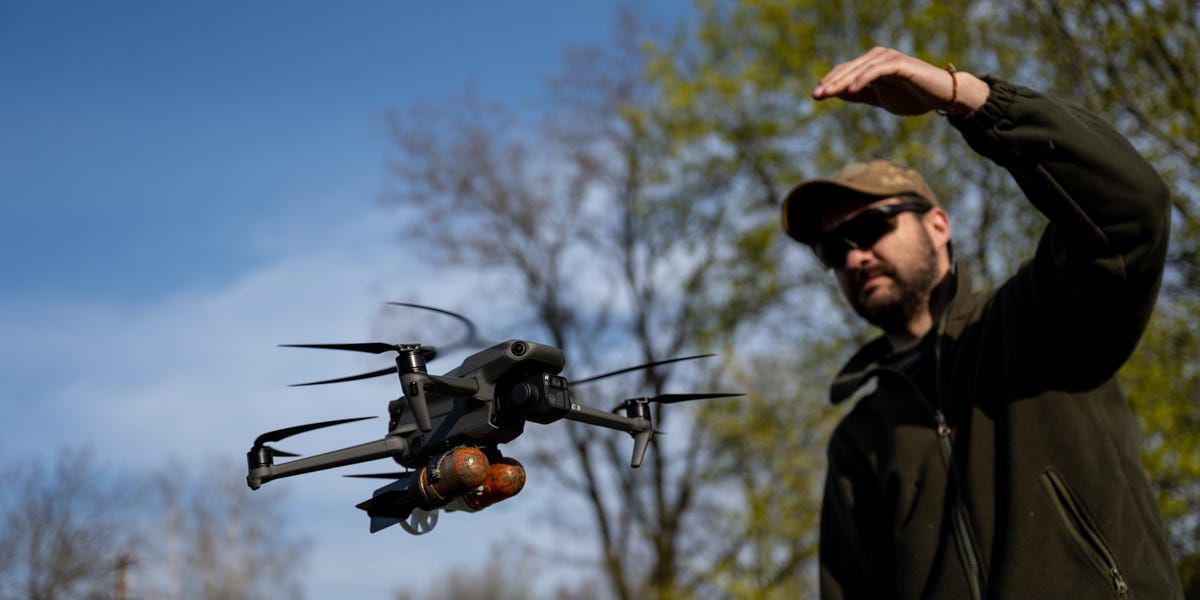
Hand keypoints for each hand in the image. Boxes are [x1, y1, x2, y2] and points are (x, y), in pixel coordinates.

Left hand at [812, 47, 988, 115]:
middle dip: (831, 82)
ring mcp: (888, 58)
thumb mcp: (880, 99)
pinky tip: (850, 90)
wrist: (941, 96)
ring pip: (859, 69)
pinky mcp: (900, 63)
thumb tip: (837, 93)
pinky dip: (862, 79)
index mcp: (871, 65)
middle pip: (848, 69)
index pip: (845, 71)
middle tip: (816, 95)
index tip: (816, 96)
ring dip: (842, 81)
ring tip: (828, 93)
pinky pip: (876, 70)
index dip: (830, 82)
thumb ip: (861, 94)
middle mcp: (878, 57)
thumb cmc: (912, 97)